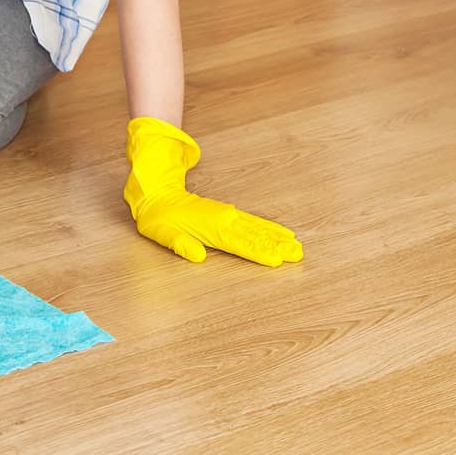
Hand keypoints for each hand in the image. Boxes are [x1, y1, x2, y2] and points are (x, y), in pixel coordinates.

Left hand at [123, 117, 302, 266]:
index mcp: (211, 228)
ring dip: (277, 237)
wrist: (157, 195)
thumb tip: (197, 256)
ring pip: (257, 228)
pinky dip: (267, 228)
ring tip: (296, 245)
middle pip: (255, 235)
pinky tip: (280, 233)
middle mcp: (224, 220)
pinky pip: (252, 222)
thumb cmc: (160, 219)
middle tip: (298, 253)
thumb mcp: (164, 235)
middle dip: (277, 245)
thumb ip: (181, 245)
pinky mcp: (227, 214)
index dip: (259, 252)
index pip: (240, 244)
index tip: (277, 259)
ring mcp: (227, 216)